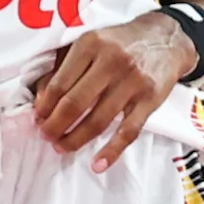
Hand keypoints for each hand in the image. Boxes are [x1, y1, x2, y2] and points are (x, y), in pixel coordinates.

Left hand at [28, 12, 194, 166]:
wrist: (166, 38)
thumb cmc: (119, 44)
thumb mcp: (90, 43)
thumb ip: (63, 67)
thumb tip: (40, 101)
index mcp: (91, 45)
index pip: (59, 83)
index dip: (44, 106)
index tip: (37, 118)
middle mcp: (111, 62)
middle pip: (74, 104)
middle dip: (55, 126)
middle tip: (46, 136)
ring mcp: (132, 82)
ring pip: (97, 121)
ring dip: (75, 140)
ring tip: (62, 147)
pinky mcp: (150, 100)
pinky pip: (128, 132)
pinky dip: (112, 152)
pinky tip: (97, 165)